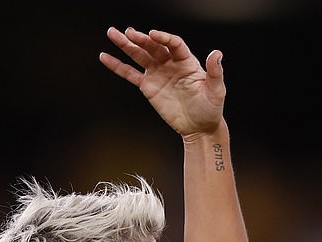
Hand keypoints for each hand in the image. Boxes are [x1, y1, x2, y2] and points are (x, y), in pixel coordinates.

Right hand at [99, 27, 224, 137]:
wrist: (199, 128)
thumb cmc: (210, 109)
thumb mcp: (216, 90)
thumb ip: (215, 71)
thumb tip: (217, 53)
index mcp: (186, 61)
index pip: (173, 44)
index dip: (164, 38)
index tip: (154, 35)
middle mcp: (170, 63)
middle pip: (153, 47)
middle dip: (141, 39)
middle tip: (129, 32)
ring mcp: (158, 73)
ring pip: (140, 56)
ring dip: (126, 45)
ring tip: (113, 34)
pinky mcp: (148, 87)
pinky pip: (130, 74)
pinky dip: (118, 66)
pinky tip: (105, 57)